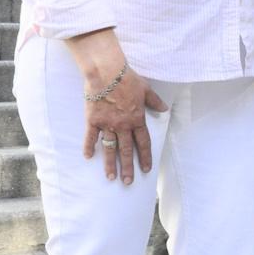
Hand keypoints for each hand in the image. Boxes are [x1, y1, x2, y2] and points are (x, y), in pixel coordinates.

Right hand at [65, 28, 166, 184]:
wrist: (106, 72)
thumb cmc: (127, 78)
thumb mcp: (146, 89)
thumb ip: (155, 101)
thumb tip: (165, 108)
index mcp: (137, 120)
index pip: (143, 143)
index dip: (145, 157)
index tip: (145, 169)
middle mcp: (123, 126)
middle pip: (127, 151)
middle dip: (128, 168)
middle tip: (128, 182)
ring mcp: (107, 124)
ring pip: (110, 148)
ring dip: (111, 164)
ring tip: (111, 177)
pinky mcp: (93, 120)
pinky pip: (90, 136)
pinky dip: (89, 147)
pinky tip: (88, 157)